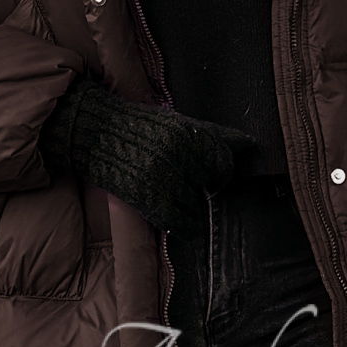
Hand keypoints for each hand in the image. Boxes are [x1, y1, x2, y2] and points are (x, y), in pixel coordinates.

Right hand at [39, 77, 249, 236]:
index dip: (221, 170)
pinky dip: (185, 225)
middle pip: (212, 182)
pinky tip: (182, 222)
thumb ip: (212, 135)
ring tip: (180, 198)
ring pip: (197, 204)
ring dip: (194, 207)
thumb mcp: (176, 122)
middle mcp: (180, 154)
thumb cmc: (138, 127)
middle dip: (207, 187)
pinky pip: (179, 220)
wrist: (96, 133)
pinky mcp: (149, 197)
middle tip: (194, 185)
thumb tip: (250, 145)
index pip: (224, 160)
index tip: (212, 174)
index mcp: (189, 133)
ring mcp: (164, 177)